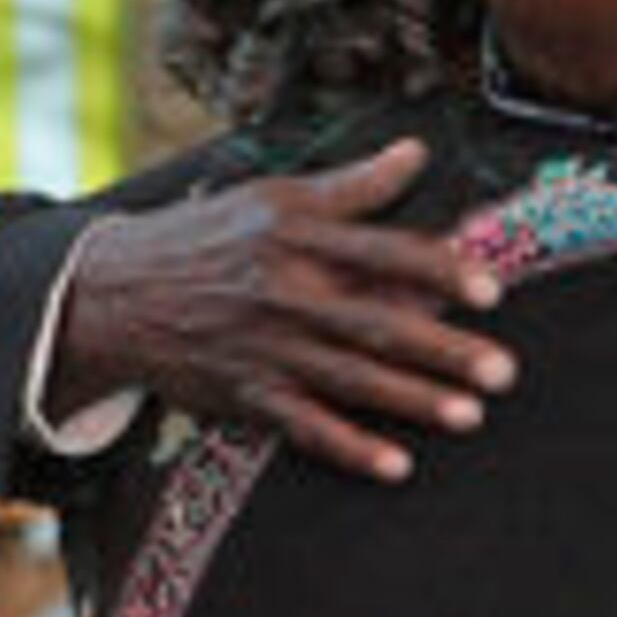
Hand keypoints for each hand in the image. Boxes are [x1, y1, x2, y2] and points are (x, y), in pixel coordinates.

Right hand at [56, 141, 514, 482]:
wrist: (114, 292)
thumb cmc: (209, 236)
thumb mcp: (274, 196)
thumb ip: (352, 185)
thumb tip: (416, 151)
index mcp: (299, 235)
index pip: (383, 252)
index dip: (439, 271)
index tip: (491, 291)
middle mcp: (286, 292)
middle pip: (376, 323)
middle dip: (442, 350)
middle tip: (502, 371)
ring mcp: (266, 347)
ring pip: (350, 378)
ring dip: (412, 400)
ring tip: (470, 415)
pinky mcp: (246, 394)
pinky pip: (305, 427)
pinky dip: (350, 448)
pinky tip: (396, 465)